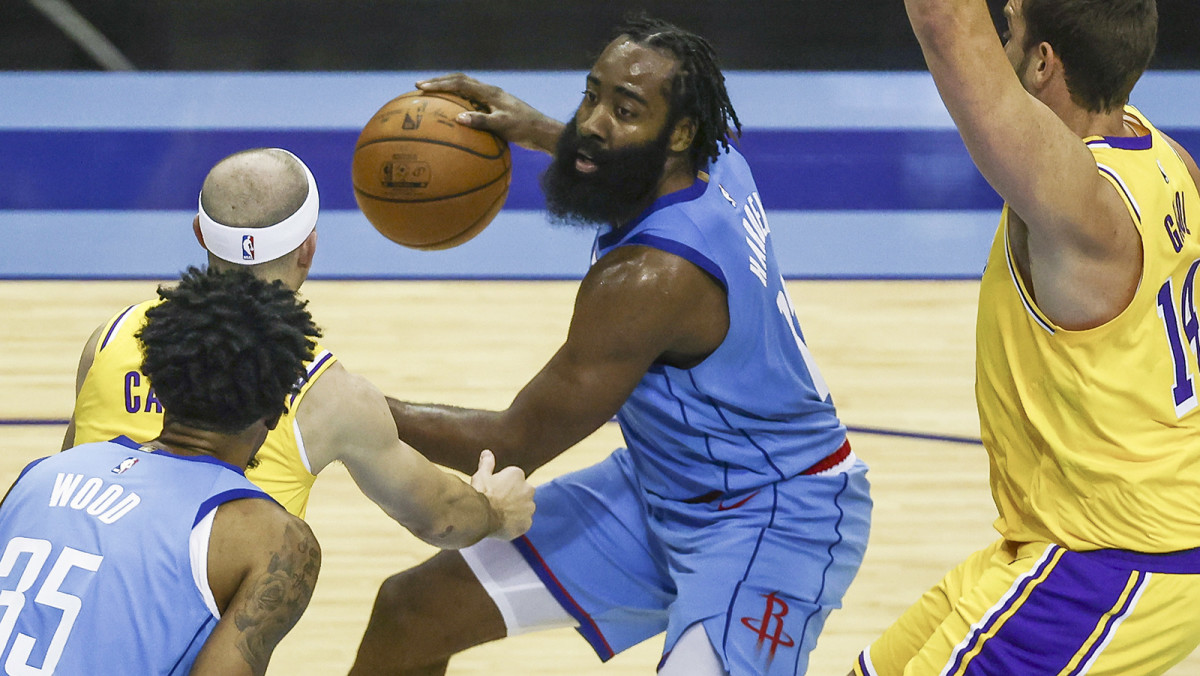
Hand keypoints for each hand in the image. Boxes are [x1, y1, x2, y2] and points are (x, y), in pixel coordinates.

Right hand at [416, 73, 564, 153]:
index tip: (422, 87)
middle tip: (420, 86)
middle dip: (439, 82)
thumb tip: (459, 118)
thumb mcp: (503, 126)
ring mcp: (493, 98)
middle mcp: (490, 91)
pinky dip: (459, 101)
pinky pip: (473, 100)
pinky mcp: (496, 107)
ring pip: (466, 87)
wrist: (543, 131)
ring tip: (432, 95)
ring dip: (448, 88)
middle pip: (460, 80)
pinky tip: (452, 113)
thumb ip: (482, 121)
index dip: (439, 84)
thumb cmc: (524, 129)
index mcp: (490, 92)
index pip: (460, 83)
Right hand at [470, 450, 534, 539]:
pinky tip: (503, 526)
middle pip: (521, 493)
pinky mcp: (527, 522)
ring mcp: (529, 507)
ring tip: (499, 516)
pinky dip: (515, 524)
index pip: (513, 480)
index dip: (502, 487)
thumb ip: (487, 464)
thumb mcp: (481, 475)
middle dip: (513, 498)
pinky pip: (523, 523)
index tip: (492, 492)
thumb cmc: (480, 493)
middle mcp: (528, 488)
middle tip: (496, 505)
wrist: (481, 515)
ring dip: (516, 511)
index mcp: (517, 474)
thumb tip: (487, 452)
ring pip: (524, 508)